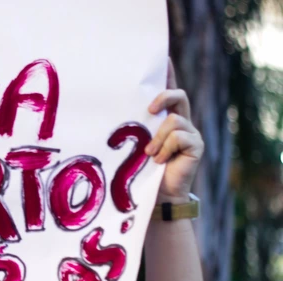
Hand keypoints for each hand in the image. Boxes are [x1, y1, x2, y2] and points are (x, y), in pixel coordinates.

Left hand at [145, 59, 203, 203]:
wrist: (159, 195)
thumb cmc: (143, 170)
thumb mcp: (136, 144)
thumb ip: (135, 127)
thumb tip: (112, 110)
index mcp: (166, 118)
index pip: (169, 91)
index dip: (169, 74)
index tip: (163, 57)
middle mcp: (182, 122)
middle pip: (179, 96)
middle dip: (163, 97)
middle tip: (148, 110)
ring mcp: (191, 133)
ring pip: (174, 120)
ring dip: (158, 138)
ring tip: (151, 154)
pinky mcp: (196, 145)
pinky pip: (179, 137)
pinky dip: (166, 148)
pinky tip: (161, 161)